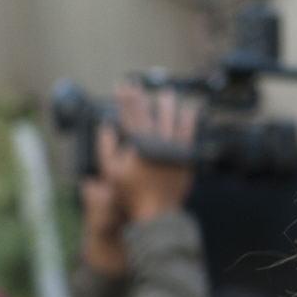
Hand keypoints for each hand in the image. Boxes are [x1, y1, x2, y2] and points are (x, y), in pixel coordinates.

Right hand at [81, 81, 202, 269]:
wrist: (157, 212)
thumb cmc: (131, 195)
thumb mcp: (111, 172)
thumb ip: (106, 147)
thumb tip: (105, 127)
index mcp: (138, 143)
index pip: (129, 115)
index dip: (124, 98)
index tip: (122, 84)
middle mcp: (157, 142)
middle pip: (147, 114)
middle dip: (139, 97)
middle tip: (136, 83)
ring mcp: (173, 149)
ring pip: (170, 120)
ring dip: (167, 105)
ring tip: (166, 93)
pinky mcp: (185, 158)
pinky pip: (189, 135)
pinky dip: (189, 123)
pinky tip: (190, 112)